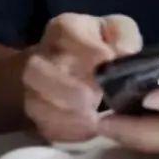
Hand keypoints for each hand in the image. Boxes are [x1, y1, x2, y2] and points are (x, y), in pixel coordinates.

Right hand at [23, 13, 142, 142]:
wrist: (78, 66)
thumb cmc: (105, 44)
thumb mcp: (119, 30)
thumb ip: (124, 38)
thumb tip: (125, 55)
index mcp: (64, 27)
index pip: (67, 33)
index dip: (88, 50)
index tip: (108, 63)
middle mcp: (41, 54)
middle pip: (37, 71)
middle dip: (65, 88)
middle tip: (94, 99)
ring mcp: (33, 87)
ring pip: (35, 102)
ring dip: (65, 114)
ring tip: (94, 120)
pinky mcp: (37, 113)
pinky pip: (43, 125)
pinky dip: (66, 131)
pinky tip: (88, 130)